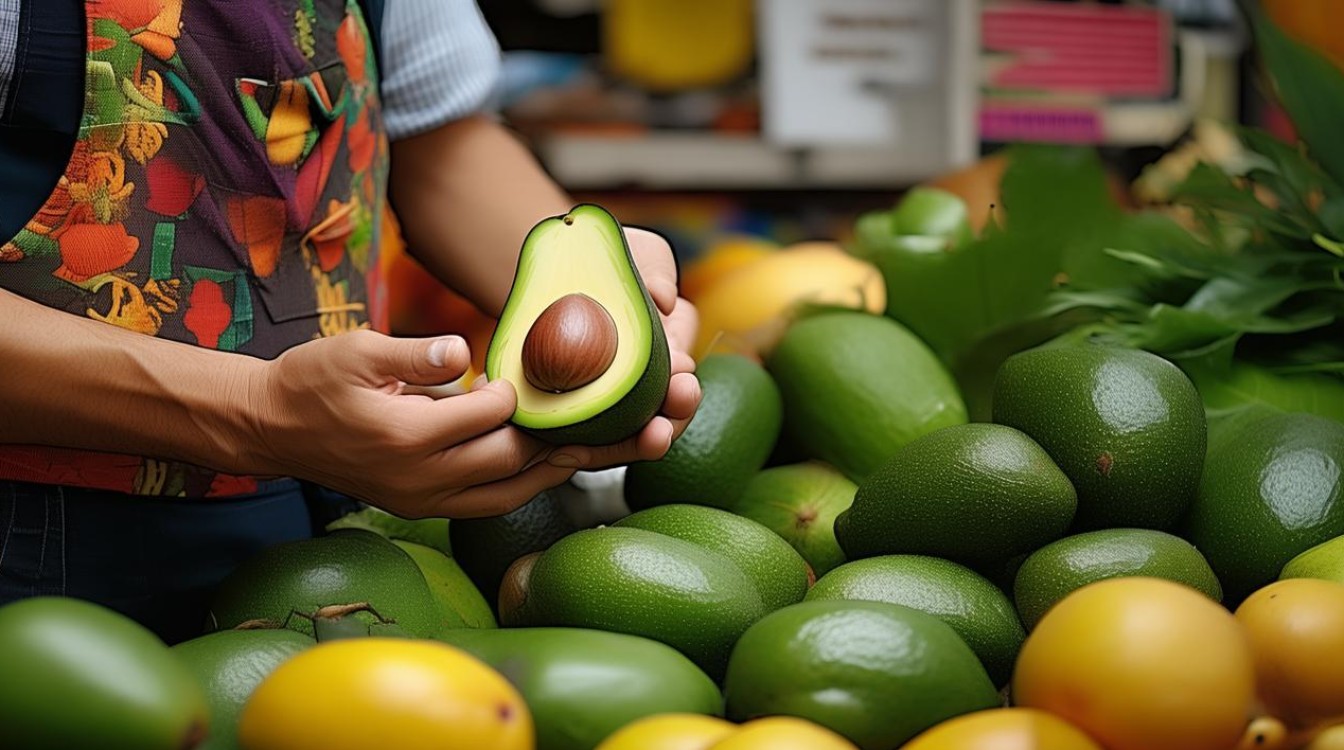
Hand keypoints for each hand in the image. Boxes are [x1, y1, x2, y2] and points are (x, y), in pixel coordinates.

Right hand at [242, 330, 574, 518]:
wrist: (272, 428)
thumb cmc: (314, 381)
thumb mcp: (358, 351)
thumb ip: (415, 353)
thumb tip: (464, 352)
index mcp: (406, 434)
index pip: (488, 416)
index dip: (513, 393)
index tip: (523, 375)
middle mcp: (418, 477)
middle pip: (506, 460)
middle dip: (546, 436)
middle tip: (582, 416)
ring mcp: (419, 500)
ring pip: (504, 496)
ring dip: (547, 473)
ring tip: (586, 451)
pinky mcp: (419, 508)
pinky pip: (484, 506)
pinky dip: (518, 488)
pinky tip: (542, 467)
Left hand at [542, 227, 701, 469]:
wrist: (548, 268)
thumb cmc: (603, 258)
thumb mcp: (638, 254)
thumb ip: (655, 272)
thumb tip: (662, 300)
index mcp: (669, 348)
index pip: (680, 377)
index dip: (681, 387)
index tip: (680, 379)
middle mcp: (645, 382)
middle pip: (662, 417)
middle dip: (666, 427)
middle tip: (660, 431)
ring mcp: (610, 401)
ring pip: (625, 437)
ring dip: (628, 448)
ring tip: (618, 452)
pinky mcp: (573, 411)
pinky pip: (579, 438)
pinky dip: (577, 447)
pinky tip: (566, 451)